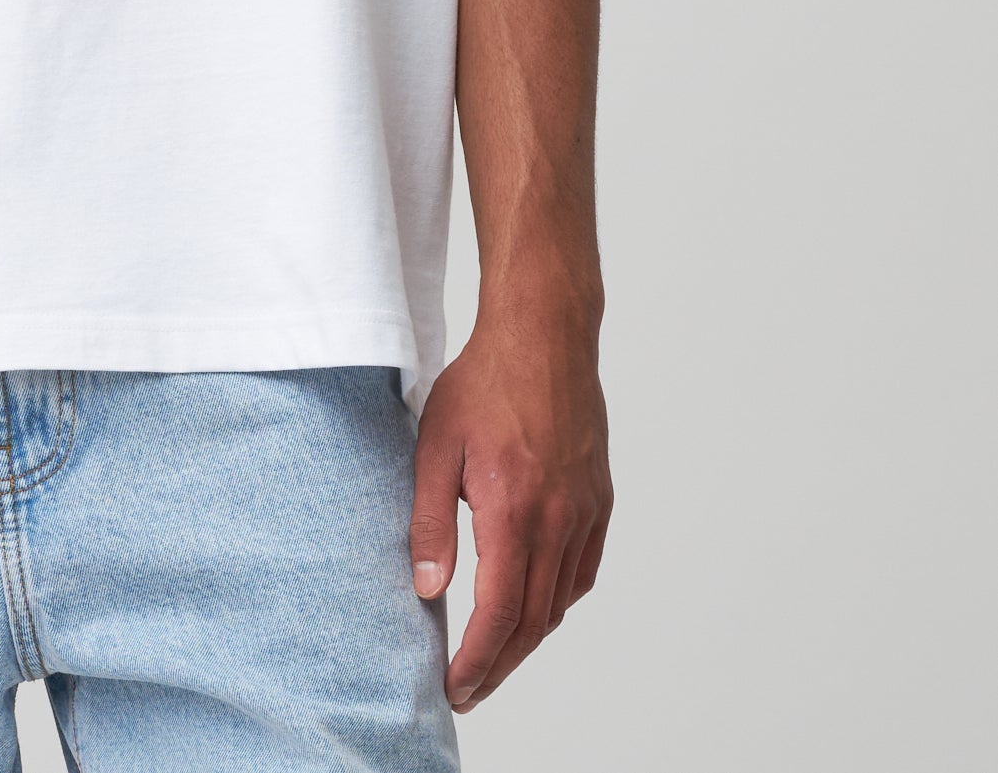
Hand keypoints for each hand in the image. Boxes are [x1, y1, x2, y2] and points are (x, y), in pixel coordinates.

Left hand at [408, 305, 612, 712]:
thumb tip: (427, 588)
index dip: (478, 662)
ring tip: (496, 655)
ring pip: (561, 601)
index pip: (498, 613)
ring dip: (529, 637)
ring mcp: (585, 511)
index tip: (455, 688)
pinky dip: (558, 599)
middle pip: (533, 620)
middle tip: (470, 689)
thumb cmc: (483, 384)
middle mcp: (558, 521)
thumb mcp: (435, 447)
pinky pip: (583, 571)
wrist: (543, 336)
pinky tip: (535, 604)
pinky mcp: (599, 499)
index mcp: (514, 511)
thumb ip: (429, 521)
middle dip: (500, 664)